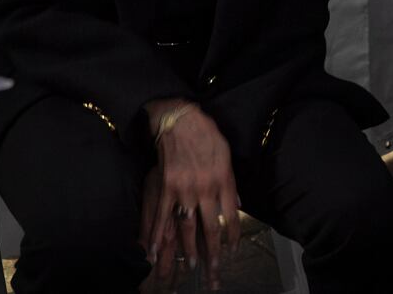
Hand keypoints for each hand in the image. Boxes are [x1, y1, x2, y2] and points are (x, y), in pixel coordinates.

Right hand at [139, 99, 239, 291]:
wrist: (179, 119)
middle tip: (214, 272)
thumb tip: (236, 205)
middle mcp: (205, 188)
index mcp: (223, 179)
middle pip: (211, 227)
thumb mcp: (227, 154)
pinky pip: (162, 216)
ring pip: (187, 227)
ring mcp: (184, 189)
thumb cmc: (206, 133)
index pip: (231, 215)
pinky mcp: (166, 187)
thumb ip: (231, 182)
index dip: (233, 236)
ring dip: (190, 250)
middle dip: (213, 253)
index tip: (233, 251)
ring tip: (191, 268)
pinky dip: (158, 235)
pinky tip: (155, 252)